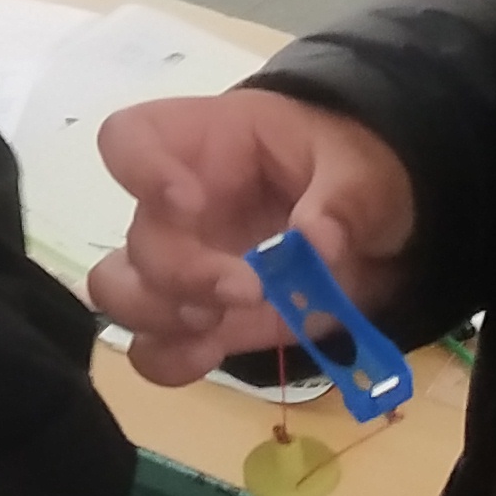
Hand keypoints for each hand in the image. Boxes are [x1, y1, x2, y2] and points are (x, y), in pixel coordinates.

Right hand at [85, 90, 414, 387]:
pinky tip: (212, 353)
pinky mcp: (198, 318)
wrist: (374, 230)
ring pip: (120, 291)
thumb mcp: (366, 169)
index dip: (139, 169)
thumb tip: (319, 240)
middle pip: (136, 234)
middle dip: (181, 272)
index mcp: (207, 143)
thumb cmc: (352, 172)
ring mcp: (181, 264)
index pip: (131, 138)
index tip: (187, 203)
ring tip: (218, 325)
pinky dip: (171, 358)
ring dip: (160, 316)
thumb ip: (346, 198)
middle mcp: (175, 205)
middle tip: (247, 290)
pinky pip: (152, 346)